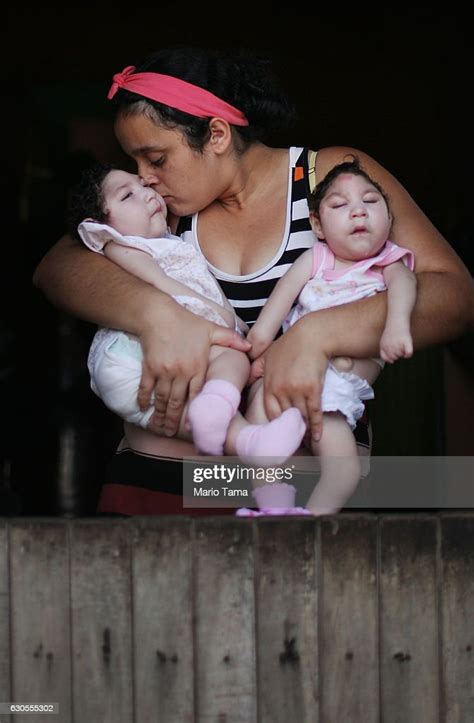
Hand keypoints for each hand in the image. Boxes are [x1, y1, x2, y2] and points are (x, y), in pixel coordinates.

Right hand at [138, 306, 249, 435]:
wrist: (158, 315)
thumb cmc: (186, 322)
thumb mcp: (211, 329)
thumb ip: (230, 339)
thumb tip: (249, 345)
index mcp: (198, 366)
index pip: (198, 394)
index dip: (196, 411)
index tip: (194, 425)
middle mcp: (181, 372)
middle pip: (178, 402)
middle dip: (174, 420)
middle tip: (171, 432)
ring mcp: (164, 371)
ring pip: (163, 398)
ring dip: (160, 414)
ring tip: (159, 426)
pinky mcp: (150, 368)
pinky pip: (146, 388)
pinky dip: (143, 399)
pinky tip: (143, 408)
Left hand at [250, 316, 329, 441]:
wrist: (312, 335)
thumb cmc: (291, 344)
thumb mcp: (268, 355)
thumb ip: (256, 369)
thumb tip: (246, 378)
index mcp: (269, 384)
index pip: (270, 412)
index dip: (275, 424)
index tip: (280, 432)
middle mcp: (281, 389)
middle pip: (285, 417)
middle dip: (290, 430)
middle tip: (295, 440)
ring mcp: (297, 390)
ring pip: (300, 417)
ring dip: (304, 431)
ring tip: (307, 440)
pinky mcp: (312, 389)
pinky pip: (314, 412)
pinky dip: (316, 426)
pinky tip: (317, 436)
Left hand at [380, 326, 412, 362]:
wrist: (397, 321)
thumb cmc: (392, 333)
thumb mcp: (384, 341)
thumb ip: (384, 353)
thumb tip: (391, 362)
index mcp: (383, 345)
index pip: (387, 358)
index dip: (390, 356)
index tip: (393, 350)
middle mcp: (389, 345)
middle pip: (395, 357)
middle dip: (397, 354)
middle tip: (399, 345)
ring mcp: (398, 343)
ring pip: (401, 355)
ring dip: (403, 352)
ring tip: (402, 344)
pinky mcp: (406, 340)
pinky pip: (409, 353)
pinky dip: (408, 354)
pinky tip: (407, 351)